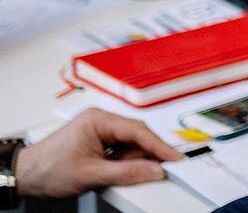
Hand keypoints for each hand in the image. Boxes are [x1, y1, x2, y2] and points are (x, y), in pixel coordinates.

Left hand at [14, 108, 181, 197]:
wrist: (25, 176)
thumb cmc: (48, 169)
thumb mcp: (91, 174)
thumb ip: (127, 172)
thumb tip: (154, 170)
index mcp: (98, 120)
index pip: (138, 131)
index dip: (159, 146)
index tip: (174, 158)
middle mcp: (100, 121)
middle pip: (136, 137)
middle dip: (141, 157)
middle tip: (149, 172)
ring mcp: (98, 130)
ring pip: (129, 145)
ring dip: (128, 162)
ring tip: (109, 174)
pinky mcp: (97, 141)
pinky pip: (120, 150)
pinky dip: (121, 163)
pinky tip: (109, 171)